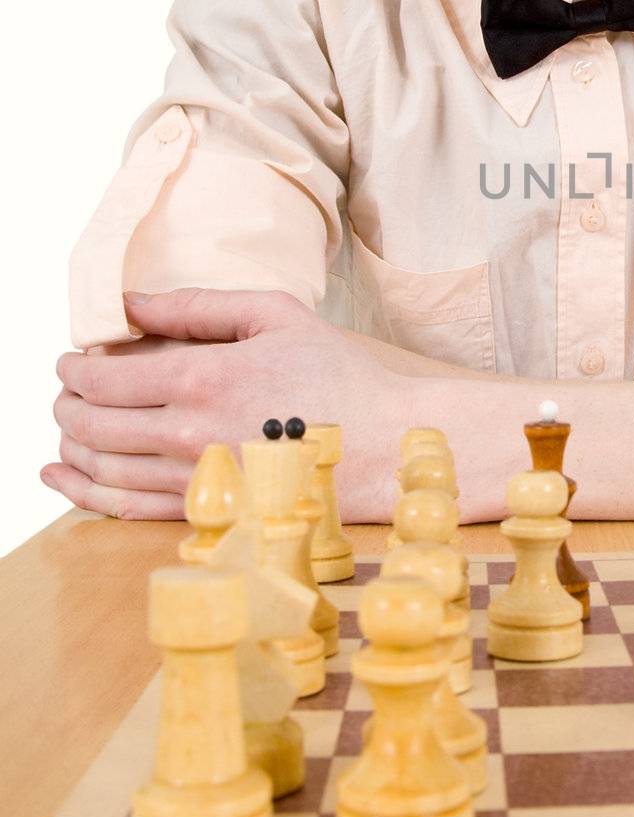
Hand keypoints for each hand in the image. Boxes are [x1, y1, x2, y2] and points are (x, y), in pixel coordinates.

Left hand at [47, 288, 413, 520]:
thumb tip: (132, 303)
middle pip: (90, 424)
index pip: (103, 378)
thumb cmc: (339, 376)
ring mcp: (195, 480)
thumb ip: (199, 306)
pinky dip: (83, 492)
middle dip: (66, 404)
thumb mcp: (277, 317)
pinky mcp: (206, 513)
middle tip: (69, 390)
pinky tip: (63, 478)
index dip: (74, 368)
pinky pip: (124, 507)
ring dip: (69, 444)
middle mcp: (188, 433)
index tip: (73, 360)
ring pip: (100, 468)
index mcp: (203, 377)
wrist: (386, 444)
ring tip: (69, 426)